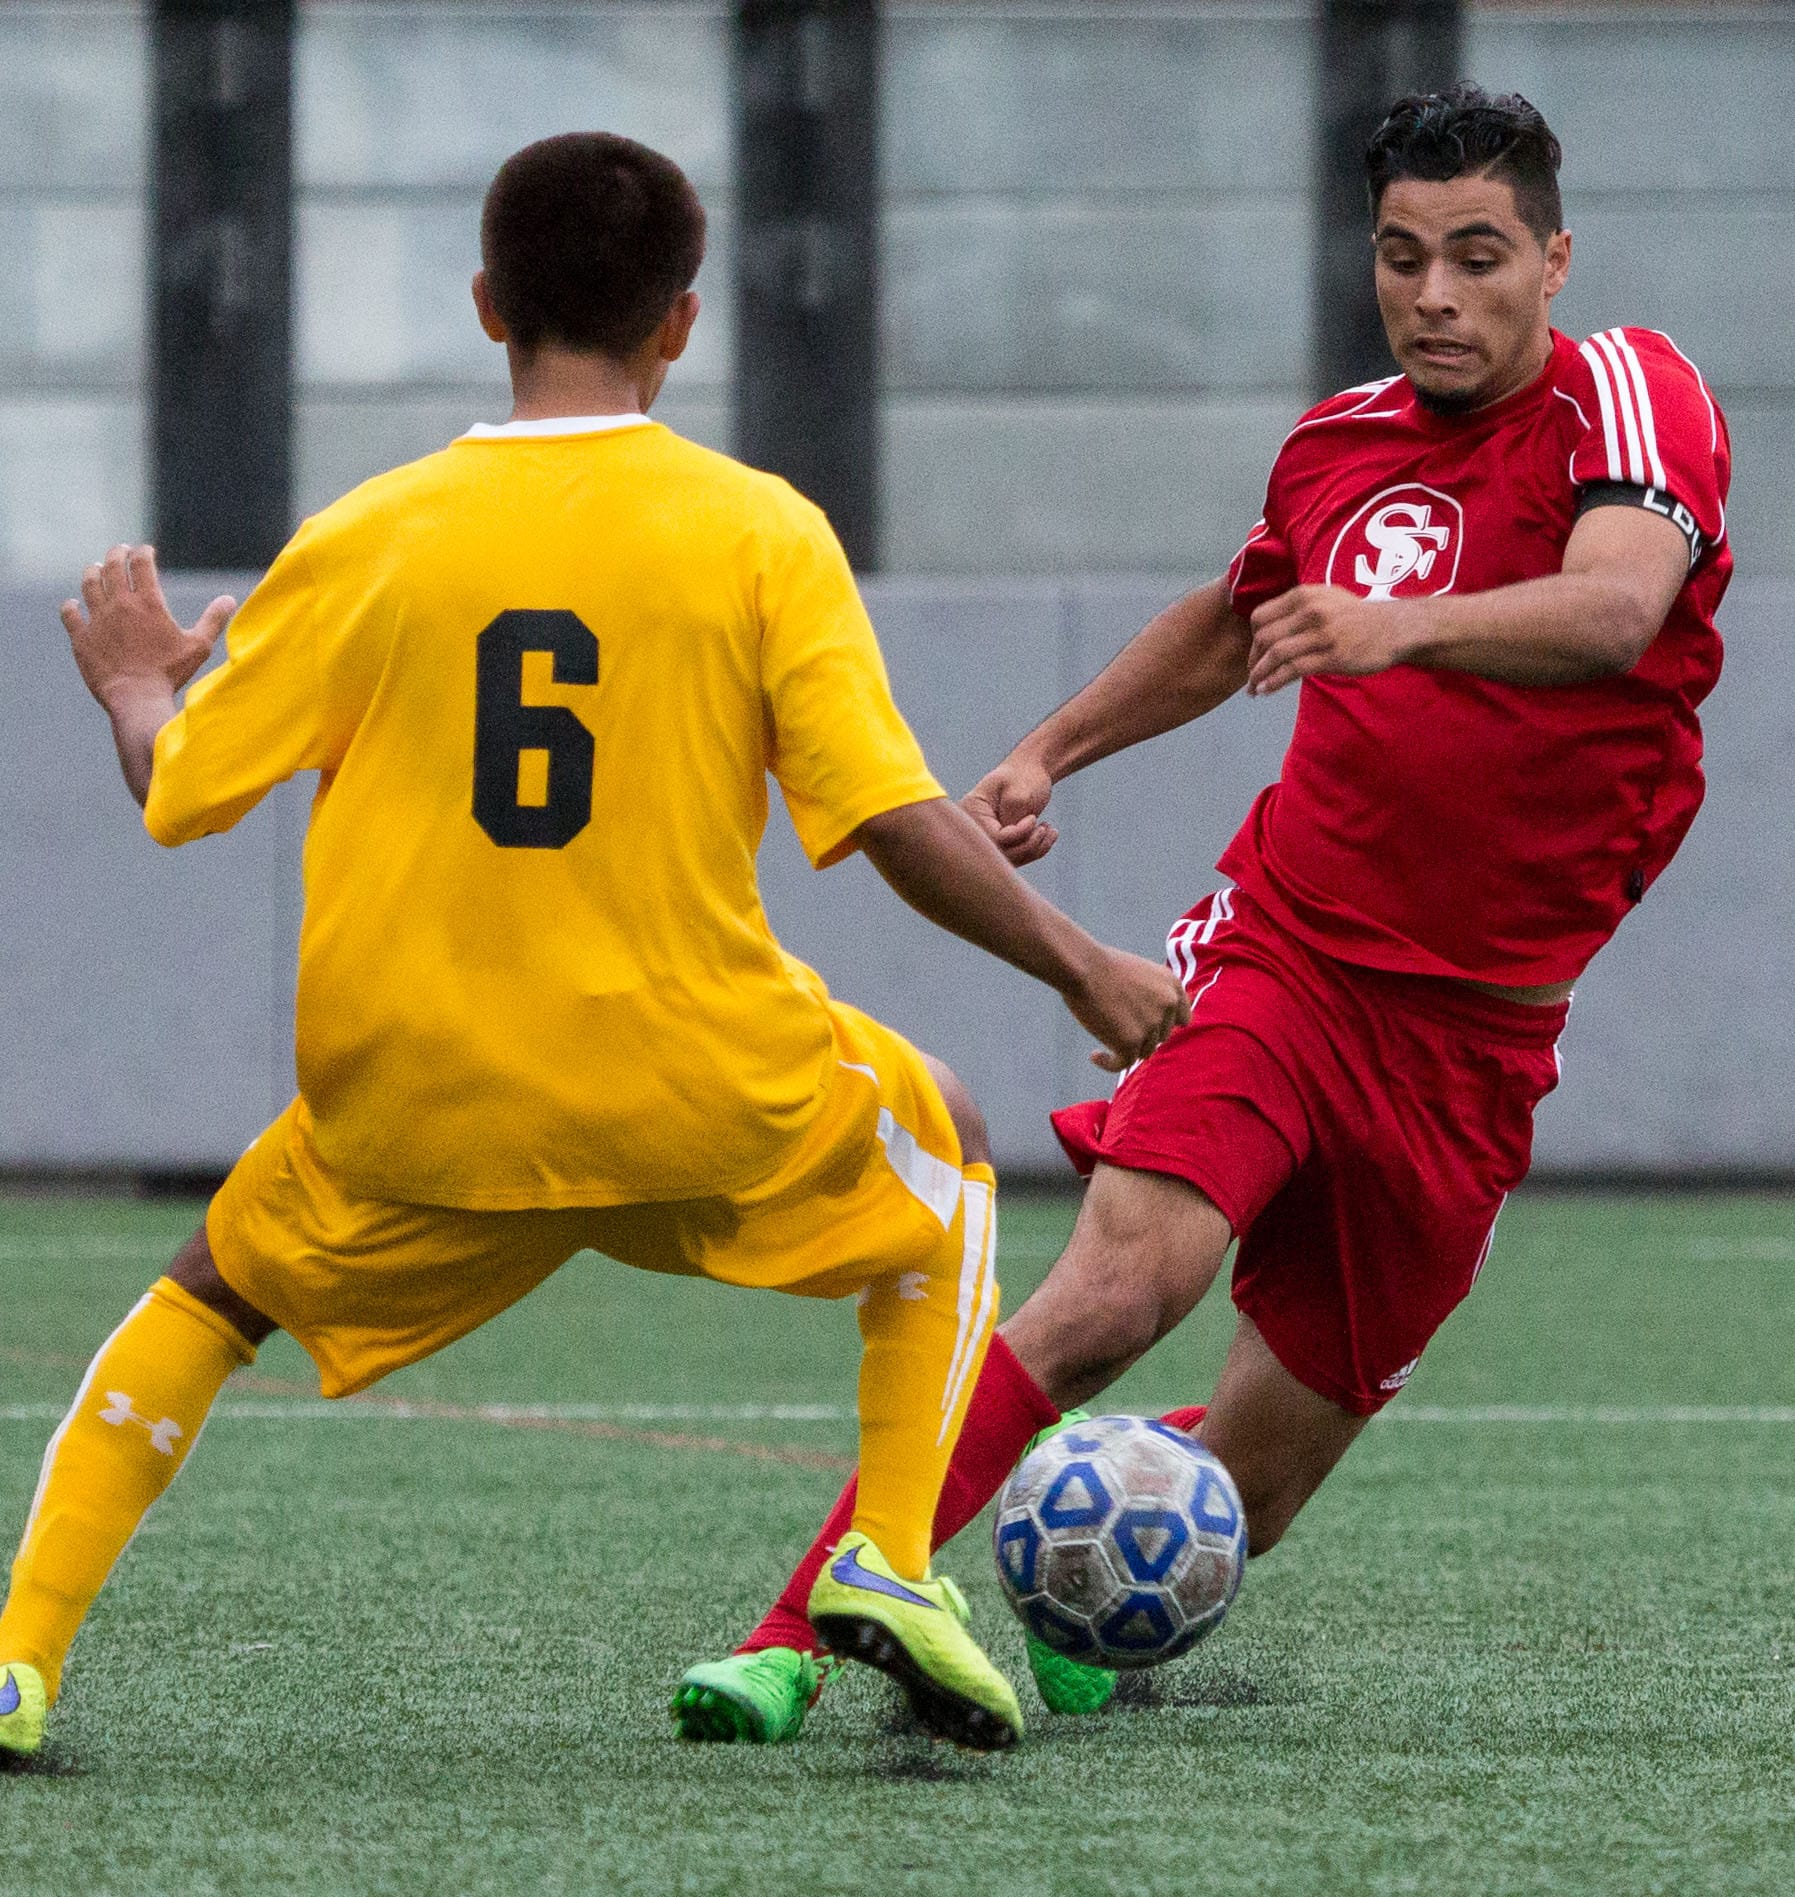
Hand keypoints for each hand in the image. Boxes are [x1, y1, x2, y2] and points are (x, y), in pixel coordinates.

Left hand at [60, 544, 235, 714]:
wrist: (136, 697)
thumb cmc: (170, 673)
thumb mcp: (199, 646)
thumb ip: (213, 620)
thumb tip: (230, 599)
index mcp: (148, 603)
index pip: (141, 563)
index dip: (143, 552)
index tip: (145, 550)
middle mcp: (119, 605)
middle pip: (112, 567)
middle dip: (117, 554)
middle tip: (120, 550)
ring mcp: (97, 620)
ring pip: (89, 584)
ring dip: (93, 573)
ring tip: (96, 568)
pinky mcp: (81, 637)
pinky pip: (70, 614)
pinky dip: (71, 606)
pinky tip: (73, 604)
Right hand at [962, 752, 1057, 866]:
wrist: (1030, 771)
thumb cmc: (1024, 776)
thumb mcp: (1018, 794)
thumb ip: (1012, 819)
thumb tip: (1009, 842)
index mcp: (972, 810)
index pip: (994, 837)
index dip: (1018, 834)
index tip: (1033, 818)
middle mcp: (975, 827)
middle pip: (1000, 853)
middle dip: (1027, 845)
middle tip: (1045, 829)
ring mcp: (988, 836)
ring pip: (1010, 859)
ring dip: (1035, 848)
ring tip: (1049, 830)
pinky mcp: (1001, 843)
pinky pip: (1017, 857)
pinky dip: (1036, 850)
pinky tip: (1047, 834)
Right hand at [1063, 945, 1191, 1073]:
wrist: (1081, 966)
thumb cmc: (1100, 966)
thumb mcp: (1138, 972)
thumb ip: (1152, 995)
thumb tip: (1151, 1023)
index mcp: (1172, 985)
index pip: (1182, 1018)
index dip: (1164, 1025)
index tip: (1148, 1029)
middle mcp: (1167, 1005)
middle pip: (1160, 1037)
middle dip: (1142, 1035)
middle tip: (1116, 1028)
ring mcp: (1151, 1024)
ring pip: (1144, 1051)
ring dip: (1126, 1048)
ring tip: (1101, 1037)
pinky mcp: (1130, 1042)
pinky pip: (1123, 1063)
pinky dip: (1109, 1063)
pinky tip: (1095, 1056)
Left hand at [1247, 586, 1416, 695]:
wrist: (1395, 628)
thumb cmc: (1357, 617)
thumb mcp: (1326, 598)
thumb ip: (1297, 608)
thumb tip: (1266, 628)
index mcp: (1304, 595)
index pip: (1260, 617)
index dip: (1251, 639)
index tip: (1254, 654)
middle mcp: (1310, 611)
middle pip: (1264, 637)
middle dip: (1253, 660)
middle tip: (1252, 676)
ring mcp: (1322, 633)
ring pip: (1276, 654)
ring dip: (1259, 675)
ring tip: (1253, 689)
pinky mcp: (1332, 656)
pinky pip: (1293, 670)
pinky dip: (1274, 682)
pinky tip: (1266, 690)